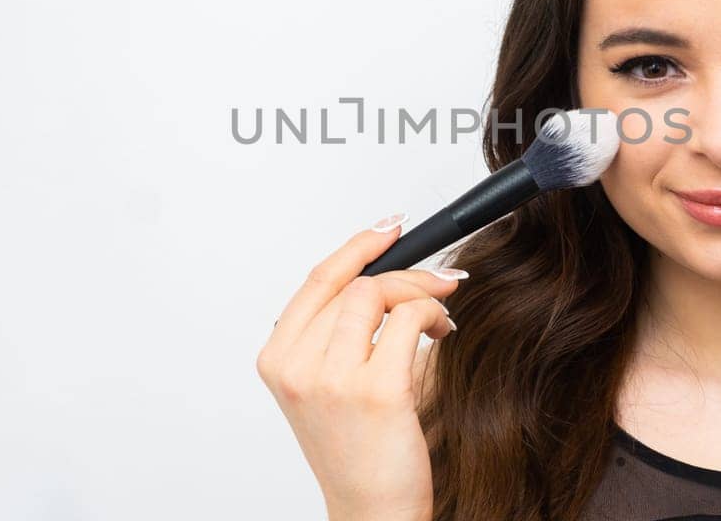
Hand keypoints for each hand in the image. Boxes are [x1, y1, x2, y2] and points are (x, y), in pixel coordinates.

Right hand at [256, 213, 465, 520]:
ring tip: (438, 316)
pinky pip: (410, 320)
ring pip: (380, 294)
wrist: (371, 510)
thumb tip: (383, 272)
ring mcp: (334, 380)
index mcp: (278, 359)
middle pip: (354, 284)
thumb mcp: (326, 385)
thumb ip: (336, 332)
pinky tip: (442, 333)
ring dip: (422, 294)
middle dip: (406, 273)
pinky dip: (433, 317)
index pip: (317, 280)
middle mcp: (298, 367)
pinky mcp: (377, 391)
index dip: (357, 246)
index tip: (389, 228)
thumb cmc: (355, 451)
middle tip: (438, 282)